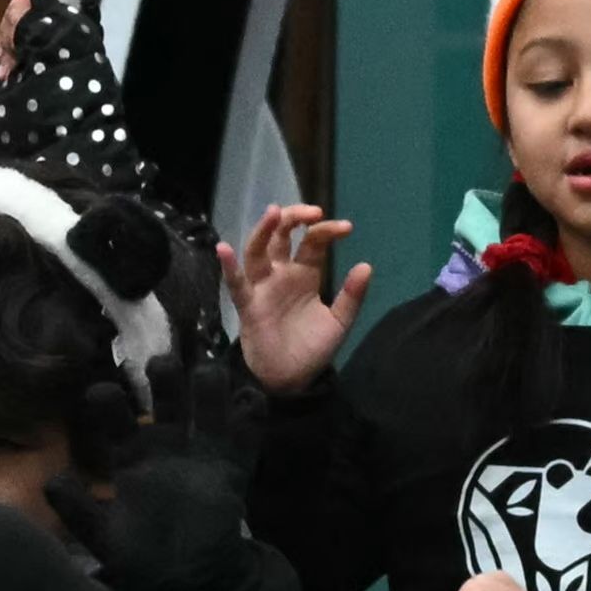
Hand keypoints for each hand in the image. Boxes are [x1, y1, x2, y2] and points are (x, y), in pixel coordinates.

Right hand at [225, 200, 370, 395]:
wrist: (292, 380)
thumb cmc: (312, 348)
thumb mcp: (339, 321)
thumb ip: (352, 296)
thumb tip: (366, 265)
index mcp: (305, 274)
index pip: (312, 242)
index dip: (327, 230)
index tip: (346, 228)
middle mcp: (282, 274)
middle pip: (282, 236)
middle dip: (294, 218)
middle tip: (312, 211)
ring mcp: (263, 288)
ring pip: (257, 252)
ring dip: (263, 231)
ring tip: (275, 212)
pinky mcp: (248, 306)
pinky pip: (236, 285)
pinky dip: (229, 267)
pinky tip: (224, 248)